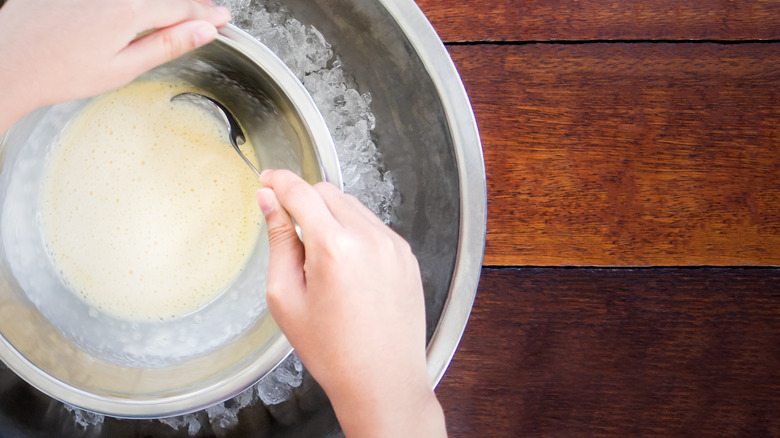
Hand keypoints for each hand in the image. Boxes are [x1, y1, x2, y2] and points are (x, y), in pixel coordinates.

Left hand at [0, 0, 229, 129]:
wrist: (8, 63)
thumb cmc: (60, 73)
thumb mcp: (123, 68)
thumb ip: (166, 44)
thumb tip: (203, 31)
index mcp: (128, 10)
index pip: (181, 8)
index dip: (206, 14)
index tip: (223, 19)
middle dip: (190, 3)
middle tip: (208, 12)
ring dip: (166, 0)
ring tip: (181, 9)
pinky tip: (145, 7)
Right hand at [257, 170, 446, 436]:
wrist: (382, 380)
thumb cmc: (333, 350)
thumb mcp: (287, 297)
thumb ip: (279, 241)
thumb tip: (269, 203)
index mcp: (334, 248)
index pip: (301, 192)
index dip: (279, 181)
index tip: (267, 179)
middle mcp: (370, 239)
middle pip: (328, 192)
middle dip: (304, 200)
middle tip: (290, 227)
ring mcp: (393, 246)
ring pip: (353, 207)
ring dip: (331, 217)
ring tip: (321, 260)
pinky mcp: (406, 256)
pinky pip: (374, 227)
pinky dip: (355, 233)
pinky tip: (347, 267)